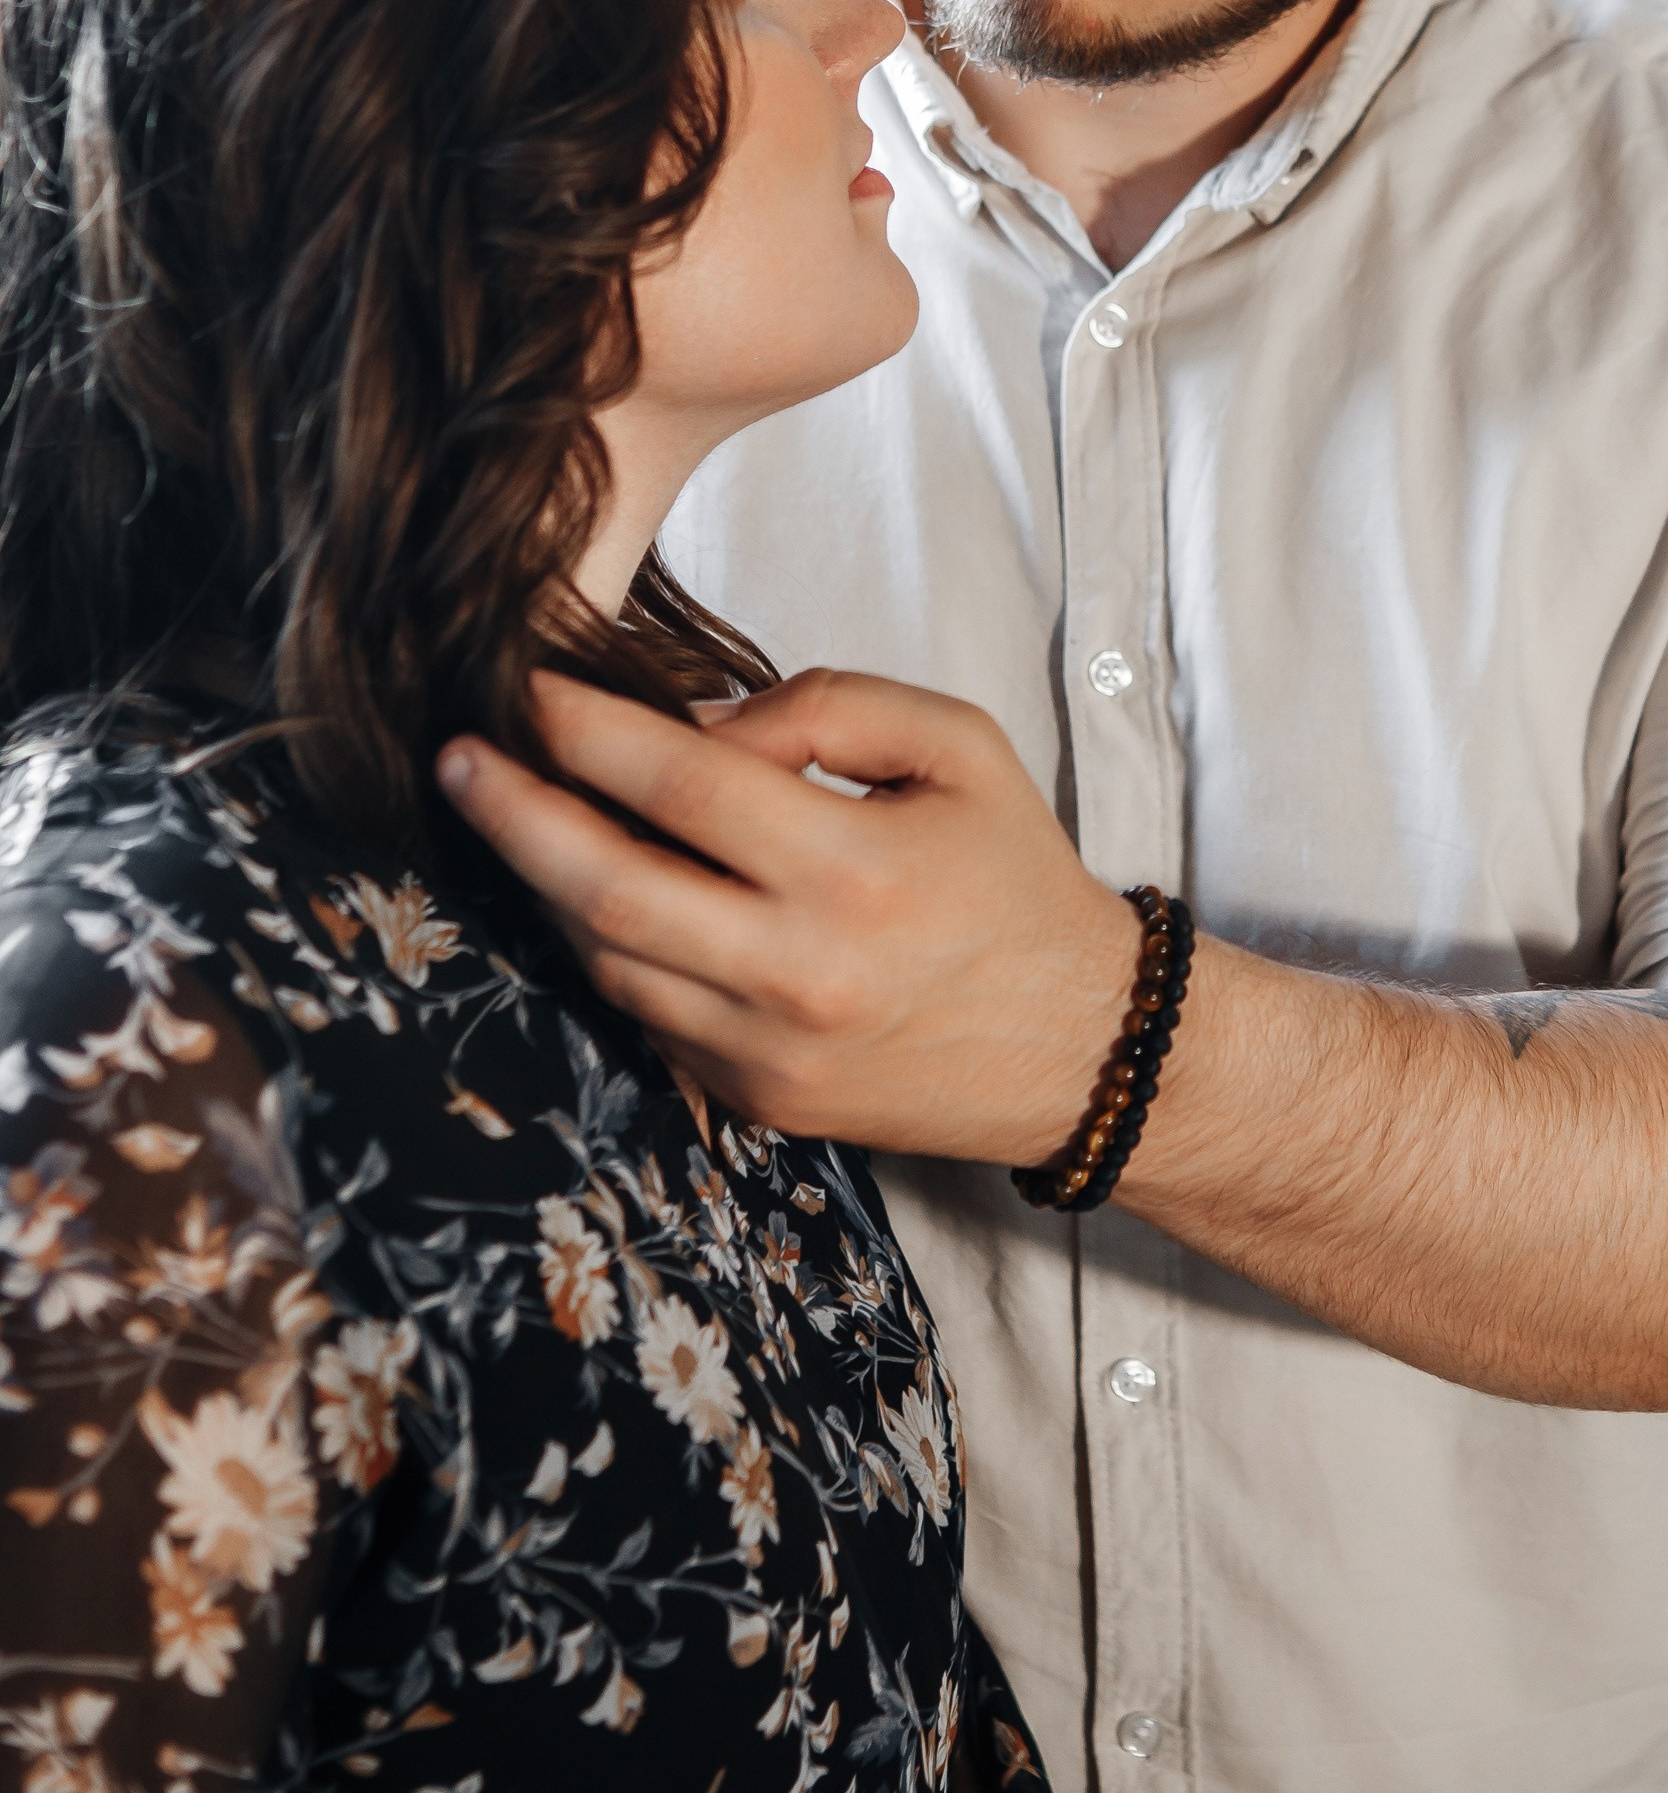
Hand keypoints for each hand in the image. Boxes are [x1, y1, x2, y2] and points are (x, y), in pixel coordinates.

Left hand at [438, 671, 1141, 1164]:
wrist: (1083, 1046)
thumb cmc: (1017, 879)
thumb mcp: (958, 749)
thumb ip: (828, 706)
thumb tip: (699, 721)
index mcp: (855, 871)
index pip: (680, 787)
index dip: (586, 731)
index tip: (528, 690)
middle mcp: (802, 971)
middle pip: (607, 886)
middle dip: (514, 815)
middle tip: (459, 760)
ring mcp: (770, 1050)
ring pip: (608, 960)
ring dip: (547, 885)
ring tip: (513, 817)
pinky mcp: (757, 1102)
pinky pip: (647, 1018)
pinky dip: (607, 951)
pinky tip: (589, 896)